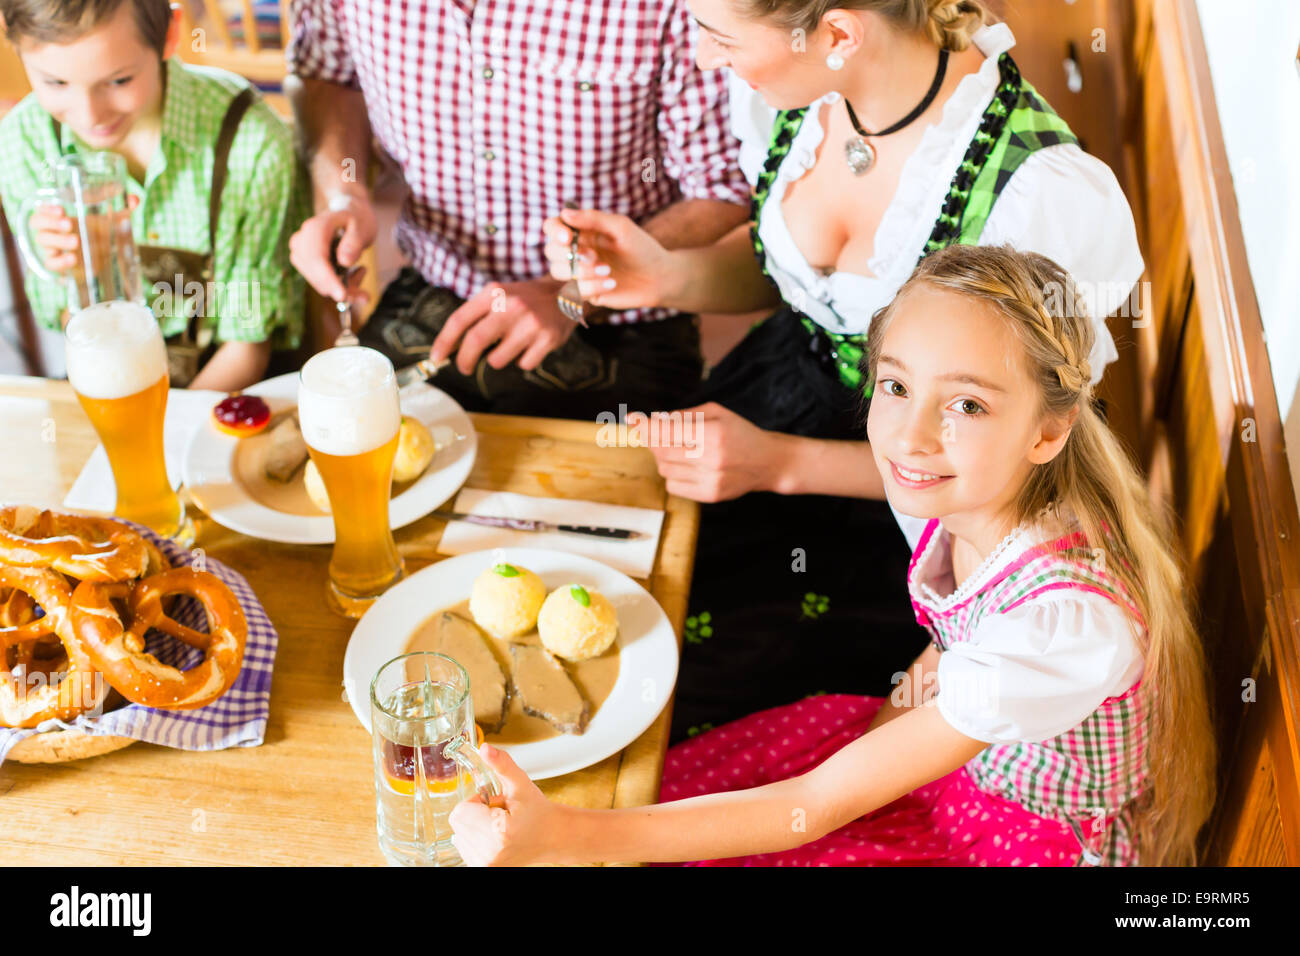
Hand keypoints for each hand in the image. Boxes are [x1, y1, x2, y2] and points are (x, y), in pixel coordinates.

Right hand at [31, 194, 138, 272]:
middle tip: (69, 224)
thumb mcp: (108, 220)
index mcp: (59, 217)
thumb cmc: (97, 233)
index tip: (61, 209)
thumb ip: (121, 209)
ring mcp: (53, 249)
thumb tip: (135, 199)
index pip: (42, 209)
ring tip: (76, 241)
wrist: (100, 259)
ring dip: (58, 241)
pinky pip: (51, 263)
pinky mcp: (59, 265)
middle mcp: (52, 231)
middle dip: (51, 222)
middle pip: (38, 224)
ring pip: (44, 242)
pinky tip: (73, 259)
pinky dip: (60, 261)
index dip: (46, 208)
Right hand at [288, 194, 375, 303]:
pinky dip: (340, 285)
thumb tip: (344, 261)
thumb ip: (354, 242)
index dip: (328, 278)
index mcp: (315, 228)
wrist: (349, 214)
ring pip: (319, 283)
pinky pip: (321, 283)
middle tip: (366, 296)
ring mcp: (300, 253)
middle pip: (316, 274)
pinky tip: (355, 273)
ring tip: (362, 272)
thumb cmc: (356, 219)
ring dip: (344, 287)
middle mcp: (301, 240)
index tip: (343, 296)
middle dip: (341, 288)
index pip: (316, 257)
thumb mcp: (362, 227)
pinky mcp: (304, 264)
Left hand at [430, 277, 576, 373]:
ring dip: (498, 360)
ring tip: (510, 347)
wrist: (566, 292)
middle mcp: (511, 305)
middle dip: (465, 360)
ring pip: (498, 359)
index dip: (444, 341)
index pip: (460, 320)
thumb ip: (476, 314)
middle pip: (475, 341)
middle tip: (464, 368)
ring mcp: (530, 323)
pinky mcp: (547, 339)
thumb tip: (451, 345)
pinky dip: (522, 361)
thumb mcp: (499, 294)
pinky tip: (530, 347)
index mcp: (493, 292)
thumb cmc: (525, 298)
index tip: (437, 357)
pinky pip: (523, 364)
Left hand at [448, 744, 559, 866]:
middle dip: (475, 814)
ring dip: (475, 827)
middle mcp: (490, 854)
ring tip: (500, 827)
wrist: (552, 838)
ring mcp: (486, 865)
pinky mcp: (484, 870)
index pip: (460, 812)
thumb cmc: (537, 812)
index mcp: (498, 832)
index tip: (496, 804)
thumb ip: (501, 764)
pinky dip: (476, 839)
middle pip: (458, 823)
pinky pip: (464, 847)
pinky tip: (497, 837)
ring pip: (459, 835)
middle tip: (499, 814)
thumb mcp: (521, 784)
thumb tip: (485, 748)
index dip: (477, 802)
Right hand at [542, 206, 677, 309]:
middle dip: (569, 255)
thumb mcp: (620, 227)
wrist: (659, 278)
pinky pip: (574, 291)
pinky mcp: (585, 291)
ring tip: (607, 271)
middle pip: (550, 251)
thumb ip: (593, 219)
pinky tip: (612, 284)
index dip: (555, 231)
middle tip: (595, 257)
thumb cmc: (642, 248)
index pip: (553, 227)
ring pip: (557, 272)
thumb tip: (565, 214)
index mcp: (582, 231)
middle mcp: (576, 250)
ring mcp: (579, 272)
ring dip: (581, 272)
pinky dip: (592, 287)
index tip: (568, 238)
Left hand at [635, 402, 785, 501]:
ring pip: (665, 469)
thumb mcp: (716, 413)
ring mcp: (711, 480)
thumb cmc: (740, 433)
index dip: (646, 425)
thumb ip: (684, 416)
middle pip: (662, 451)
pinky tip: (685, 466)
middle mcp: (712, 459)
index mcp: (713, 433)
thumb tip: (653, 420)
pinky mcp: (710, 496)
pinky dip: (672, 474)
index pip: (667, 431)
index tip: (632, 419)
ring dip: (663, 457)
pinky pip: (674, 487)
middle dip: (652, 440)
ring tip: (677, 449)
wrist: (767, 462)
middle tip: (652, 433)